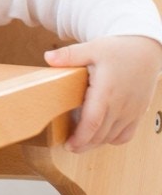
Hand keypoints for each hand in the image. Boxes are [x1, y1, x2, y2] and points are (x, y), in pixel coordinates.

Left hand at [44, 35, 161, 152]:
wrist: (146, 51)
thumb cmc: (118, 50)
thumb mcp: (91, 48)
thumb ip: (69, 55)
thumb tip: (48, 58)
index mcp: (106, 91)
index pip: (93, 122)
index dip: (80, 137)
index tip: (68, 145)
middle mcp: (121, 105)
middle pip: (101, 134)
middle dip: (84, 144)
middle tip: (69, 146)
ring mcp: (131, 111)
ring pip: (113, 137)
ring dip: (96, 142)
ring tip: (81, 141)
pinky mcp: (138, 113)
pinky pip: (126, 135)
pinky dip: (112, 139)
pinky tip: (101, 135)